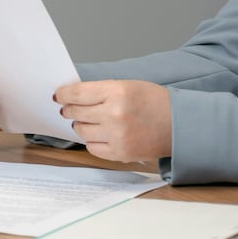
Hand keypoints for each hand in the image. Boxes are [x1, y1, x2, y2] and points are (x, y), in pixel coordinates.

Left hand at [55, 80, 171, 161]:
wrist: (179, 124)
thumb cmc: (154, 102)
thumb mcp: (127, 85)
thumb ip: (100, 91)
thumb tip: (72, 96)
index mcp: (117, 92)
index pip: (77, 93)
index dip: (63, 94)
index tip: (58, 95)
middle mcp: (114, 114)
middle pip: (75, 112)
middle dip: (69, 109)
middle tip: (68, 108)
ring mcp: (116, 136)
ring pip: (81, 130)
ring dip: (80, 125)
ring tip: (89, 121)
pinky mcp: (119, 153)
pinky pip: (92, 147)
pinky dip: (91, 140)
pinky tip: (99, 133)